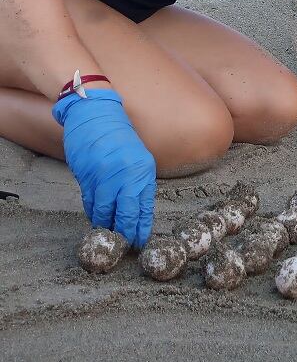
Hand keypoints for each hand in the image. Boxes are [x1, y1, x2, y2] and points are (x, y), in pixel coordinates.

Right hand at [52, 88, 156, 246]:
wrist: (95, 115)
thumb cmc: (118, 138)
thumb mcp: (137, 159)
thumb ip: (138, 183)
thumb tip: (137, 212)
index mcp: (143, 171)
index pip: (144, 207)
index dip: (140, 227)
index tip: (140, 242)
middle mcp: (126, 174)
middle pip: (125, 212)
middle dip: (124, 231)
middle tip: (124, 246)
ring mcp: (105, 175)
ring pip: (105, 209)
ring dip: (106, 224)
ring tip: (108, 236)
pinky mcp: (86, 175)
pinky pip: (90, 200)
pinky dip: (94, 211)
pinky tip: (96, 219)